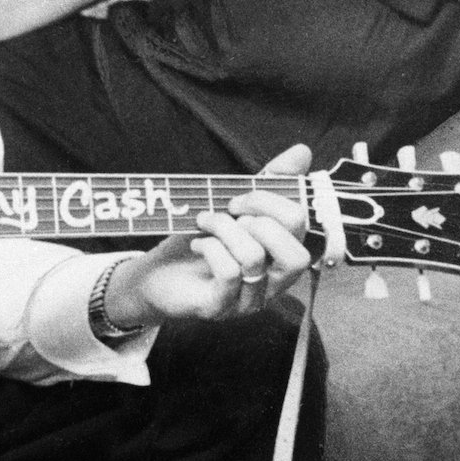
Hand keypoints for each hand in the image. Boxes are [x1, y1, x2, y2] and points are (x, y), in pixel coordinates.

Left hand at [102, 144, 313, 329]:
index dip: (270, 201)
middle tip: (227, 210)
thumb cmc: (202, 240)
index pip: (300, 227)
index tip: (237, 198)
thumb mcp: (235, 207)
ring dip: (224, 228)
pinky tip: (199, 245)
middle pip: (295, 254)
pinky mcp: (221, 309)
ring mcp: (249, 300)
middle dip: (257, 218)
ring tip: (204, 223)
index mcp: (282, 256)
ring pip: (254, 258)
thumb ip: (269, 182)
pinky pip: (229, 273)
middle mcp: (274, 283)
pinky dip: (211, 249)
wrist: (157, 275)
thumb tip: (302, 152)